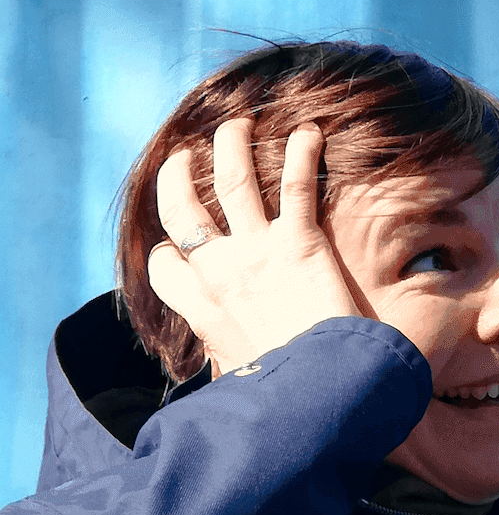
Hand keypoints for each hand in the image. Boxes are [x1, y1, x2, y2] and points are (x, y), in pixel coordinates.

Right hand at [147, 121, 358, 372]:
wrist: (319, 390)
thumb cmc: (282, 391)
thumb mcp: (236, 379)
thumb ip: (224, 365)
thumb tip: (223, 387)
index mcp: (197, 303)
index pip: (163, 261)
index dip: (166, 246)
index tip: (175, 238)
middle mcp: (218, 269)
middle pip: (183, 205)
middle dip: (178, 172)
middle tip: (187, 150)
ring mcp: (256, 250)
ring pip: (232, 180)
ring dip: (231, 144)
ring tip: (238, 123)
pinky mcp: (301, 243)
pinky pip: (296, 186)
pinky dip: (302, 154)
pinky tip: (309, 132)